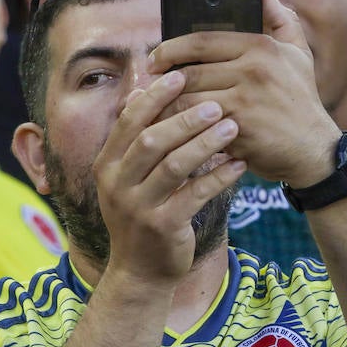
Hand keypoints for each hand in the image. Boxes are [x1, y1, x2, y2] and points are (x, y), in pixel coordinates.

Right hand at [92, 70, 244, 284]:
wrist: (140, 270)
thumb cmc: (140, 214)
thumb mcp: (127, 178)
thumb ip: (133, 141)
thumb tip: (138, 94)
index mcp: (106, 166)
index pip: (127, 123)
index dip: (153, 97)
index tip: (180, 75)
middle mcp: (116, 185)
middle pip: (150, 141)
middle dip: (184, 118)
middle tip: (216, 103)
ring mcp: (137, 208)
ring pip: (174, 166)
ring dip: (205, 144)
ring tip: (232, 127)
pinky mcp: (163, 226)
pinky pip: (195, 194)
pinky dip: (220, 176)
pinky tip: (240, 163)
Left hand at [149, 0, 340, 188]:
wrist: (312, 148)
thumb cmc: (299, 99)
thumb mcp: (297, 53)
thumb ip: (280, 19)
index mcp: (260, 46)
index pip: (201, 41)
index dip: (169, 49)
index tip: (154, 59)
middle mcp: (253, 69)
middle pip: (188, 73)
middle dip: (161, 83)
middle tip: (147, 90)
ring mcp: (245, 99)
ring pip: (185, 100)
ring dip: (163, 108)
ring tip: (151, 111)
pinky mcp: (237, 128)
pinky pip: (193, 126)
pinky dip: (176, 129)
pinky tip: (166, 132)